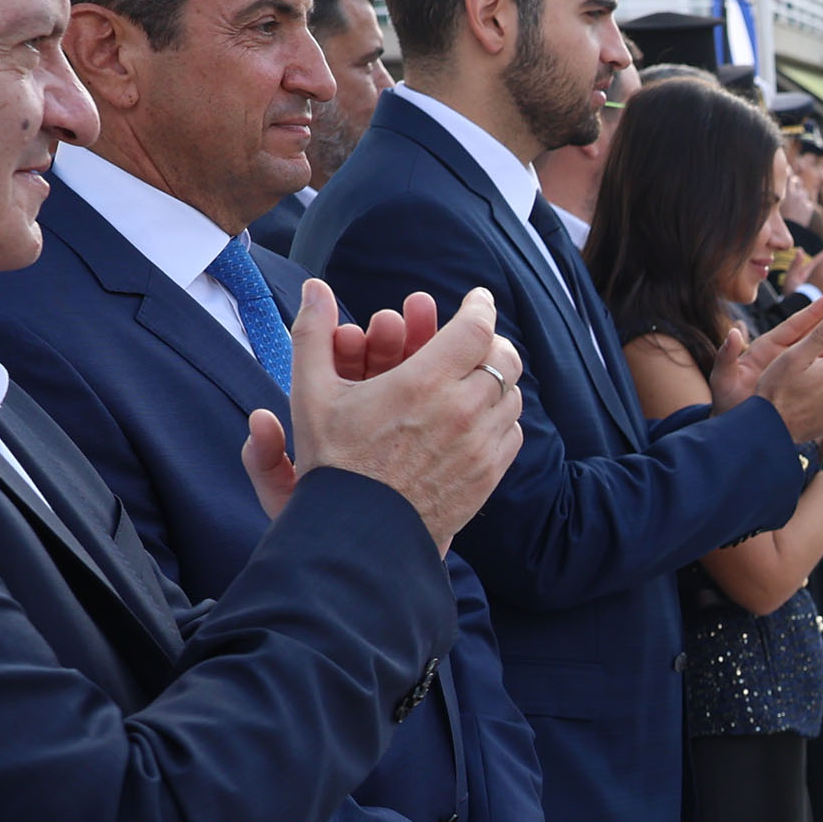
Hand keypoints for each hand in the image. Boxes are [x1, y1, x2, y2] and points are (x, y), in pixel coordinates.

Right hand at [278, 282, 522, 552]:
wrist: (360, 532)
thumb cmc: (333, 463)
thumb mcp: (311, 395)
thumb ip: (313, 335)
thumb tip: (314, 289)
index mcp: (424, 383)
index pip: (475, 328)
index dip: (479, 307)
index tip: (476, 300)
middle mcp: (462, 411)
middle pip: (504, 357)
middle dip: (491, 341)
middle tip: (476, 338)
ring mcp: (481, 444)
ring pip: (511, 394)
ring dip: (496, 379)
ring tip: (474, 376)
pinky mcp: (489, 474)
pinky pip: (511, 431)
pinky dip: (499, 417)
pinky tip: (477, 416)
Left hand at [710, 284, 822, 413]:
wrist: (739, 427)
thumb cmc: (729, 402)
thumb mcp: (725, 379)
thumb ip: (727, 357)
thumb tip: (733, 335)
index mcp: (768, 348)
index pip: (794, 326)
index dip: (811, 312)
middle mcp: (786, 355)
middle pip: (814, 330)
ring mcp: (799, 370)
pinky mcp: (807, 385)